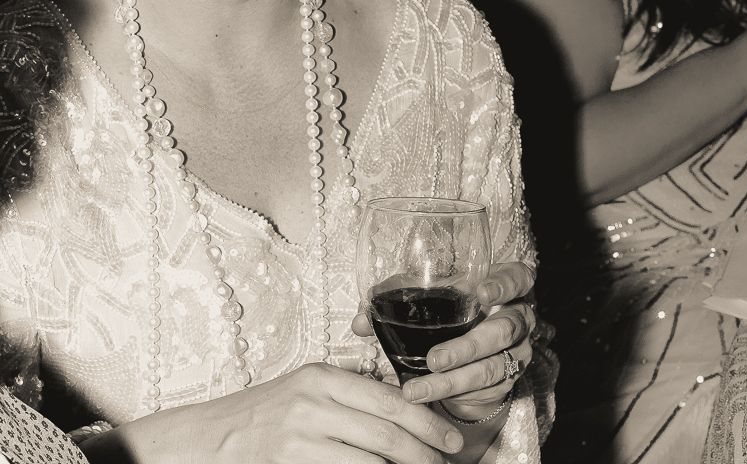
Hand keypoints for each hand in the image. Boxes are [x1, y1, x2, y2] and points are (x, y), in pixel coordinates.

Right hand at [86, 363, 462, 463]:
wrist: (210, 441)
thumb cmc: (263, 415)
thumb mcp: (304, 390)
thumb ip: (348, 394)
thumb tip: (402, 408)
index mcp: (321, 377)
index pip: (388, 399)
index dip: (426, 421)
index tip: (450, 437)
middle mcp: (313, 405)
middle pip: (386, 434)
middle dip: (425, 453)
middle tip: (447, 462)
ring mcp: (300, 440)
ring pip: (371, 463)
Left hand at [356, 262, 535, 422]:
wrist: (472, 348)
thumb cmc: (452, 309)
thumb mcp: (434, 297)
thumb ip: (398, 299)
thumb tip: (360, 321)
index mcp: (506, 285)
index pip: (518, 278)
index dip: (505, 285)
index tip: (482, 294)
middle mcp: (518, 318)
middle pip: (504, 330)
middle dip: (467, 346)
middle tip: (434, 358)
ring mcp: (516, 352)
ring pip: (490, 368)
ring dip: (451, 381)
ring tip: (416, 388)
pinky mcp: (506, 381)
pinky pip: (483, 391)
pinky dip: (453, 395)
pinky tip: (427, 397)